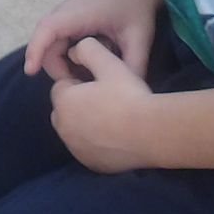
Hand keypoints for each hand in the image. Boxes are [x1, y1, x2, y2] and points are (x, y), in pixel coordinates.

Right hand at [23, 0, 155, 81]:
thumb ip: (133, 65)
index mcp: (77, 14)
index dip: (35, 49)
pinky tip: (88, 70)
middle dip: (59, 70)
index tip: (30, 71)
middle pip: (46, 47)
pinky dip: (68, 62)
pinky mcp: (66, 26)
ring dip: (64, 68)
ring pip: (51, 50)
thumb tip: (125, 94)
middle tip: (85, 89)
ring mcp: (63, 20)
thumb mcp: (139, 38)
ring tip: (89, 79)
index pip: (47, 29)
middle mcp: (63, 15)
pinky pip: (57, 48)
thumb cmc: (135, 8)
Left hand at [47, 40, 155, 173]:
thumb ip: (88, 50)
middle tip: (107, 100)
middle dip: (78, 104)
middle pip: (65, 110)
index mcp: (64, 101)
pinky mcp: (89, 164)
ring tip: (113, 118)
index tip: (101, 84)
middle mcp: (63, 127)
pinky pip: (86, 149)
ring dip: (85, 123)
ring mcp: (75, 148)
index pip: (61, 86)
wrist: (152, 134)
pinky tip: (115, 136)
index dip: (80, 82)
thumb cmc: (129, 96)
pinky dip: (94, 142)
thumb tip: (75, 50)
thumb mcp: (110, 64)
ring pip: (74, 130)